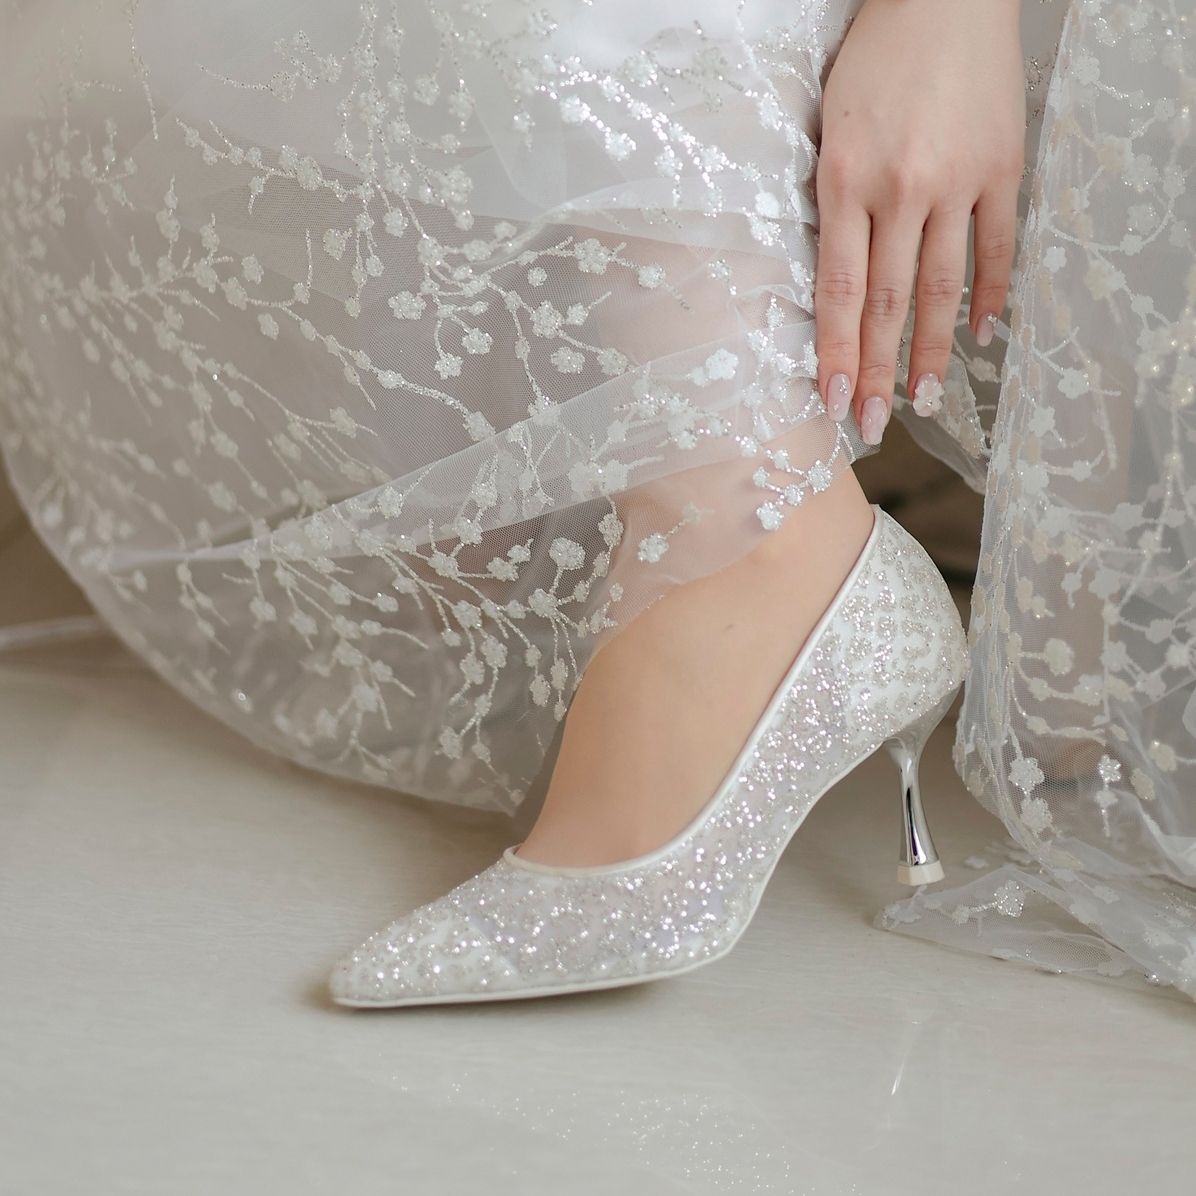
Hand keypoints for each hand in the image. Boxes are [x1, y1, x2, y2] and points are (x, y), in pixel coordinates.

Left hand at [814, 0, 1025, 443]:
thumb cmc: (871, 62)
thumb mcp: (827, 131)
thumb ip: (831, 205)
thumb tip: (832, 283)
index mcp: (845, 181)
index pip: (840, 291)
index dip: (838, 354)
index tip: (835, 403)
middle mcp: (901, 189)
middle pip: (889, 303)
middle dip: (878, 370)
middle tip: (874, 423)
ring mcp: (958, 180)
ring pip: (942, 286)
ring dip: (931, 350)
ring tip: (923, 398)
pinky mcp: (1002, 166)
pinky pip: (997, 246)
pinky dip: (990, 293)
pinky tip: (980, 335)